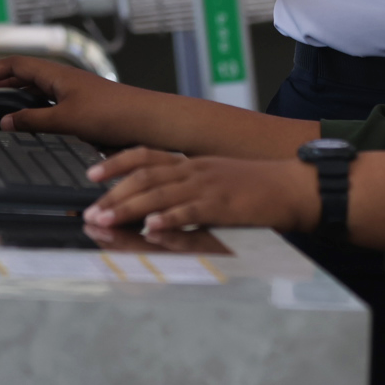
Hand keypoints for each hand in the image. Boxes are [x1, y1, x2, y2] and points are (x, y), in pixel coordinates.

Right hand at [0, 53, 163, 148]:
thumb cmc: (112, 114)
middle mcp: (63, 78)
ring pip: (37, 87)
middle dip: (0, 80)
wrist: (147, 120)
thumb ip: (33, 121)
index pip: (15, 64)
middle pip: (24, 73)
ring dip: (16, 93)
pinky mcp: (83, 105)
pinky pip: (50, 100)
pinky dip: (33, 105)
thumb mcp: (65, 119)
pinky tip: (31, 118)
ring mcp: (74, 91)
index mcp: (56, 73)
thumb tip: (4, 122)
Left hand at [83, 149, 316, 234]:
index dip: (115, 163)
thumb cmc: (257, 187)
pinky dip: (168, 220)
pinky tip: (150, 228)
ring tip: (105, 221)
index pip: (144, 155)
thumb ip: (188, 183)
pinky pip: (190, 212)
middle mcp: (194, 169)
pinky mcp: (223, 205)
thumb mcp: (216, 177)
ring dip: (128, 208)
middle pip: (144, 178)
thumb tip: (160, 198)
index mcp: (191, 161)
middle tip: (90, 212)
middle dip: (113, 195)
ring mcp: (208, 186)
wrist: (294, 186)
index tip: (91, 174)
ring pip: (159, 194)